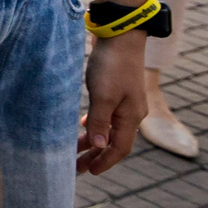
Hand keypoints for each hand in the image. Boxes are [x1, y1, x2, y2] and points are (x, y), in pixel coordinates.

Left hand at [79, 30, 145, 172]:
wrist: (120, 35)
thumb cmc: (111, 65)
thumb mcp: (103, 95)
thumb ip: (100, 121)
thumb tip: (99, 146)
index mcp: (131, 117)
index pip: (120, 148)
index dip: (104, 161)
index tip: (89, 172)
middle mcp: (132, 113)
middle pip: (114, 142)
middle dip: (96, 155)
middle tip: (77, 168)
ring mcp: (125, 102)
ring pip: (109, 129)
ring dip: (93, 141)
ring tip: (75, 151)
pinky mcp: (117, 91)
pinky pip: (106, 116)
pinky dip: (95, 124)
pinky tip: (84, 126)